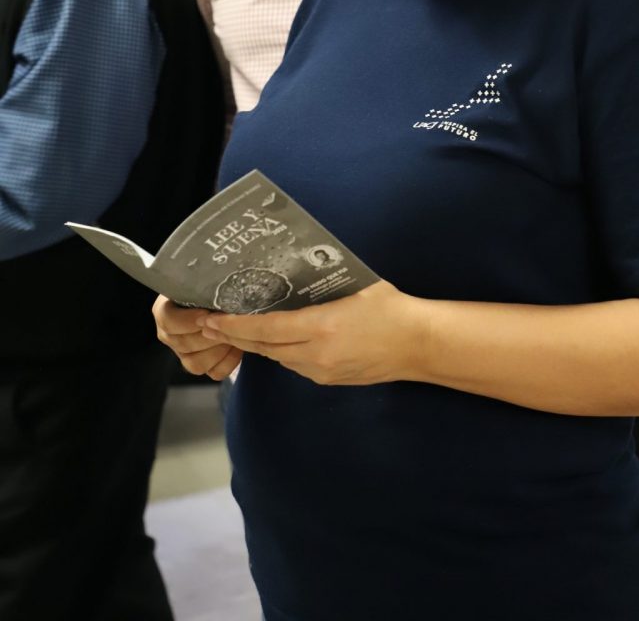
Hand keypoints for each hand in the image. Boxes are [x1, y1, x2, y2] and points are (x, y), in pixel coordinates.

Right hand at [152, 294, 242, 380]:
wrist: (220, 298)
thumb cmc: (209, 285)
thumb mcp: (202, 281)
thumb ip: (204, 286)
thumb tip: (218, 291)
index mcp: (164, 311)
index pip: (168, 321)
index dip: (188, 321)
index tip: (207, 313)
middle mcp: (169, 335)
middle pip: (184, 344)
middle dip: (210, 336)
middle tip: (229, 323)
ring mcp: (183, 353)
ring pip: (196, 364)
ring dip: (219, 350)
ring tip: (235, 335)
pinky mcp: (201, 364)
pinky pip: (213, 372)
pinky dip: (228, 362)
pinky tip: (238, 347)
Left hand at [200, 280, 425, 386]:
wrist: (417, 345)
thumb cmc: (390, 308)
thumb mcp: (356, 285)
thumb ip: (322, 284)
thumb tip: (295, 269)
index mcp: (321, 328)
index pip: (266, 329)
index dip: (235, 326)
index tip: (212, 318)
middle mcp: (316, 354)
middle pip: (264, 348)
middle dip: (235, 336)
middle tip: (210, 323)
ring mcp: (322, 371)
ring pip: (278, 358)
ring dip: (257, 344)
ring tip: (238, 328)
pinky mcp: (329, 380)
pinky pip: (295, 365)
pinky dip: (280, 352)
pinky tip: (275, 340)